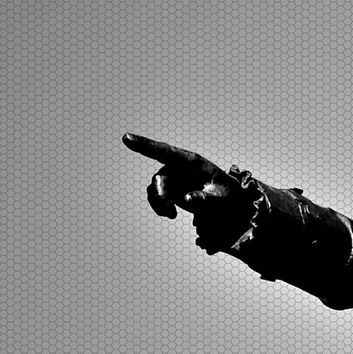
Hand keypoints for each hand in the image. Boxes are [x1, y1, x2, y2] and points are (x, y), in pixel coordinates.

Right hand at [122, 133, 256, 252]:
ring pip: (155, 188)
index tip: (126, 137)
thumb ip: (205, 198)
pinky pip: (156, 196)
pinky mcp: (169, 187)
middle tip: (169, 211)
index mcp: (191, 161)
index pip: (165, 151)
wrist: (226, 199)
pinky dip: (160, 207)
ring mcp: (172, 175)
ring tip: (172, 215)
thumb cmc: (226, 194)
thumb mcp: (221, 197)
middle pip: (159, 177)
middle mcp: (178, 166)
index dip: (145, 144)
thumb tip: (185, 199)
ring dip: (159, 203)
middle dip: (160, 195)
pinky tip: (171, 215)